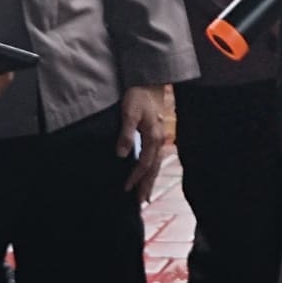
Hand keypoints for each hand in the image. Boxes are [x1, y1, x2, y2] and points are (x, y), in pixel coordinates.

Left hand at [118, 85, 167, 201]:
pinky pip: (154, 156)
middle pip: (154, 167)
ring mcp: (159, 136)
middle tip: (141, 201)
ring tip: (145, 193)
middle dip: (147, 184)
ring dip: (150, 178)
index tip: (126, 188)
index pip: (144, 162)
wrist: (149, 81)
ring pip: (156, 162)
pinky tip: (147, 171)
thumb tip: (122, 154)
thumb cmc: (138, 96)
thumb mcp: (129, 112)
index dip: (136, 176)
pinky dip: (151, 167)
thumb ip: (126, 133)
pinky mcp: (156, 133)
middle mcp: (159, 139)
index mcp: (154, 136)